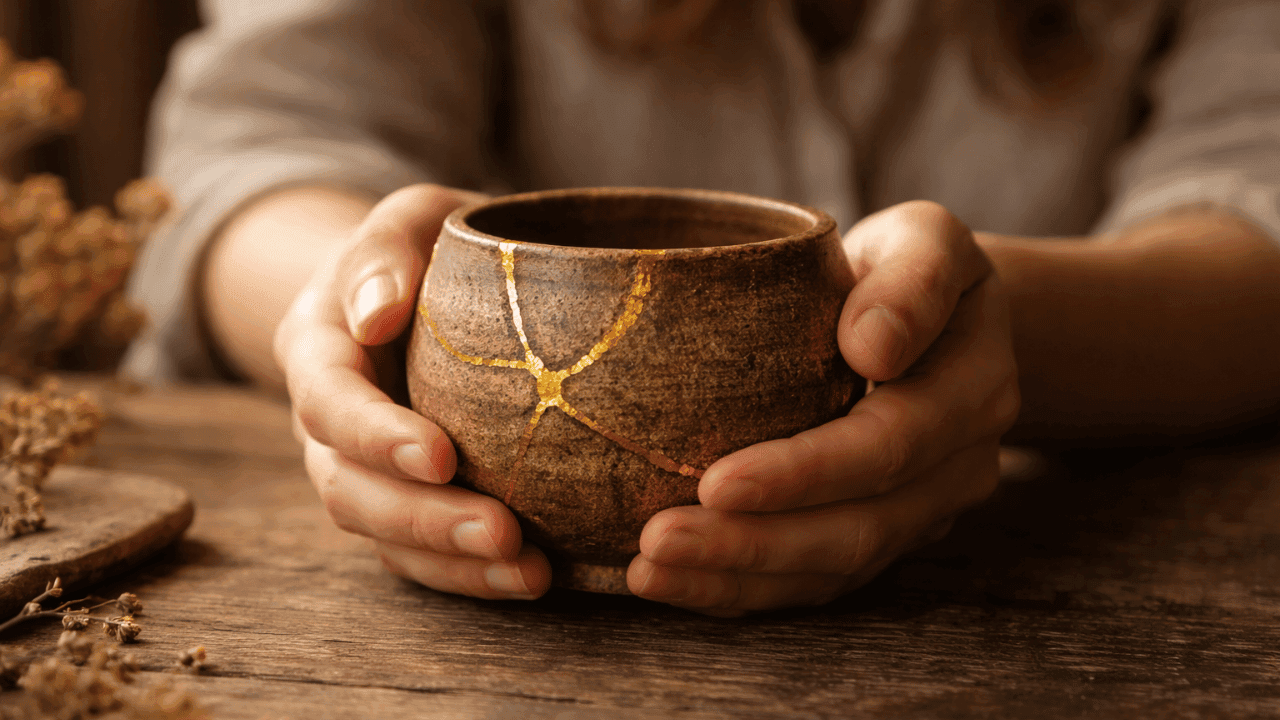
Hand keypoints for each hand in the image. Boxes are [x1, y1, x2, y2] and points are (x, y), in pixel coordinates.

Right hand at [274, 184, 552, 599]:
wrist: (427, 286)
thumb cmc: (427, 244)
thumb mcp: (409, 218)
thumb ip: (385, 248)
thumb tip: (375, 313)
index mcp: (318, 347)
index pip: (327, 400)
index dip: (375, 435)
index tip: (441, 455)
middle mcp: (327, 423)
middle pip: (349, 489)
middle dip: (422, 518)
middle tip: (503, 532)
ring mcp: (363, 470)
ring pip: (384, 535)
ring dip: (452, 561)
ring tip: (531, 573)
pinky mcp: (406, 501)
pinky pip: (422, 555)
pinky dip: (470, 575)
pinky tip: (532, 578)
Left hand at [628, 201, 1019, 614]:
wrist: (933, 316)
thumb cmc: (908, 265)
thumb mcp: (928, 239)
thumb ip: (914, 281)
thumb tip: (871, 345)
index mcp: (971, 391)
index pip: (887, 447)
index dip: (805, 474)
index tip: (717, 484)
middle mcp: (955, 469)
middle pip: (856, 529)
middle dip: (753, 544)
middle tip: (657, 544)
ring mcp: (920, 512)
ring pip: (832, 568)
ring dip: (737, 578)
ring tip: (648, 573)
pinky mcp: (879, 534)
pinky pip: (814, 577)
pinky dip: (743, 588)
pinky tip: (676, 582)